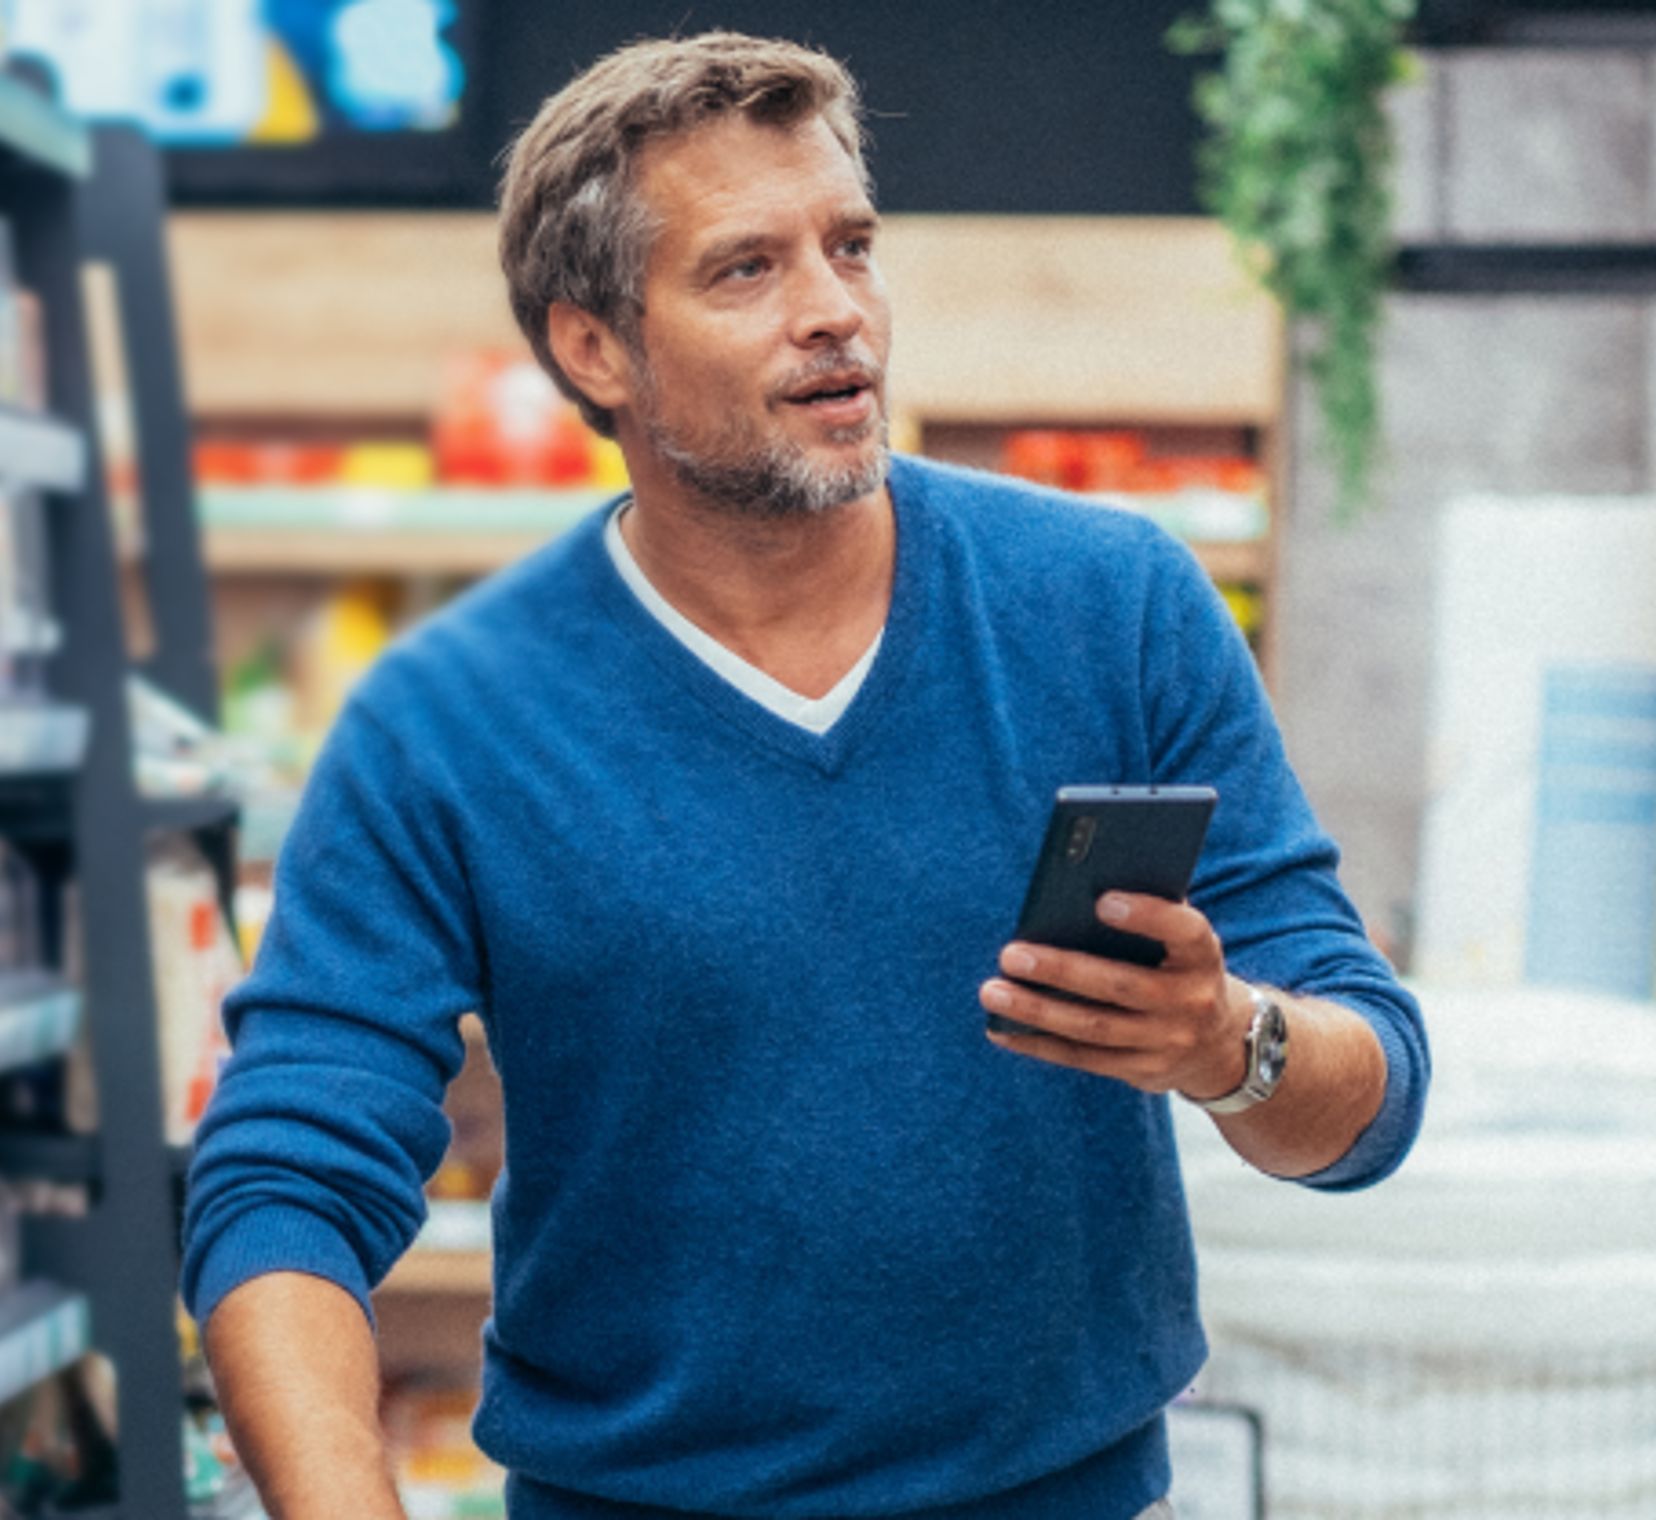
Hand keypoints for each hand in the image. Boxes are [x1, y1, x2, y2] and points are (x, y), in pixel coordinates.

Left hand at [980, 890, 1252, 1098]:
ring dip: (1037, 1011)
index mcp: (1202, 955)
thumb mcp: (1181, 941)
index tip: (1102, 901)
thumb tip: (1078, 885)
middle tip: (1011, 954)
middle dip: (1061, 970)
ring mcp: (1166, 1042)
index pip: (1184, 931)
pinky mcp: (1142, 1071)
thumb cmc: (1179, 967)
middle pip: (1121, 986)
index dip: (1147, 916)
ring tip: (992, 992)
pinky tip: (1001, 1030)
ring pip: (1094, 1027)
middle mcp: (1189, 1001)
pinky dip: (1038, 1044)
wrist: (1220, 1042)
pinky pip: (1083, 1058)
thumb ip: (1147, 914)